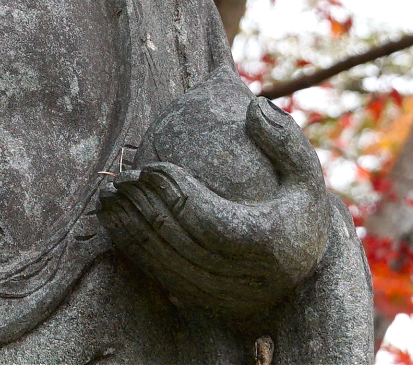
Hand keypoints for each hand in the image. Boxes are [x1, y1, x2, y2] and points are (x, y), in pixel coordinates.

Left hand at [98, 97, 332, 316]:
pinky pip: (161, 278)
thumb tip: (255, 106)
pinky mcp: (205, 306)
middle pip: (182, 242)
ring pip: (165, 264)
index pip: (208, 219)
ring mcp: (224, 298)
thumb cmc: (299, 211)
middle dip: (145, 207)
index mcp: (268, 244)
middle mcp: (246, 279)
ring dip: (130, 230)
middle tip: (119, 178)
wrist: (304, 270)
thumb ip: (285, 141)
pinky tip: (114, 223)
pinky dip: (134, 251)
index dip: (174, 193)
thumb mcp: (305, 176)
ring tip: (107, 197)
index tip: (148, 166)